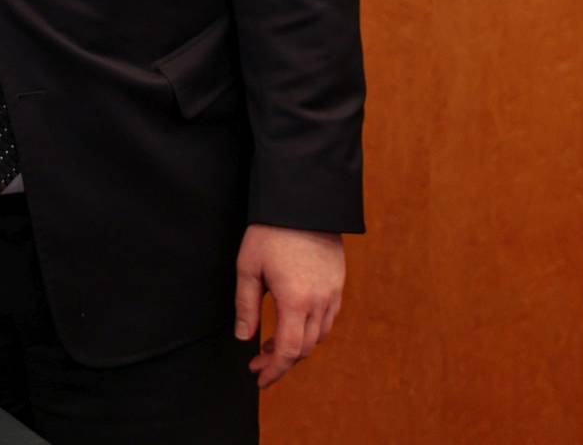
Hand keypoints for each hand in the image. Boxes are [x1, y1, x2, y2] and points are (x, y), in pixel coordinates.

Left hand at [235, 225, 345, 388]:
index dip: (274, 370)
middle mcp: (319, 302)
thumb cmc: (270, 233)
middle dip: (282, 362)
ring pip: (319, 336)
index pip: (288, 350)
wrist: (303, 203)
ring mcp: (333, 293)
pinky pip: (327, 318)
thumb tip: (244, 338)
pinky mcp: (338, 283)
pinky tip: (292, 325)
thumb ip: (245, 306)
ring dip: (297, 347)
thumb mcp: (248, 268)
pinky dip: (310, 330)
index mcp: (295, 301)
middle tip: (258, 365)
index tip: (259, 378)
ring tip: (271, 346)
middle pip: (305, 348)